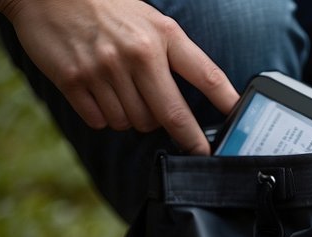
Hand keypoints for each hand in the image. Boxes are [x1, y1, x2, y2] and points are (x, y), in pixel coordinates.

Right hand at [0, 0, 238, 154]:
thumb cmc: (105, 8)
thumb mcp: (149, 20)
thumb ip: (174, 55)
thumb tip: (199, 99)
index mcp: (162, 35)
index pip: (207, 77)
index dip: (229, 106)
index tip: (238, 131)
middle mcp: (136, 54)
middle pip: (172, 116)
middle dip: (186, 137)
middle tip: (194, 147)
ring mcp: (104, 69)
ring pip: (135, 123)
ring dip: (134, 119)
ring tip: (124, 93)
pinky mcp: (74, 81)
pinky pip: (102, 122)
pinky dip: (104, 117)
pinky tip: (99, 95)